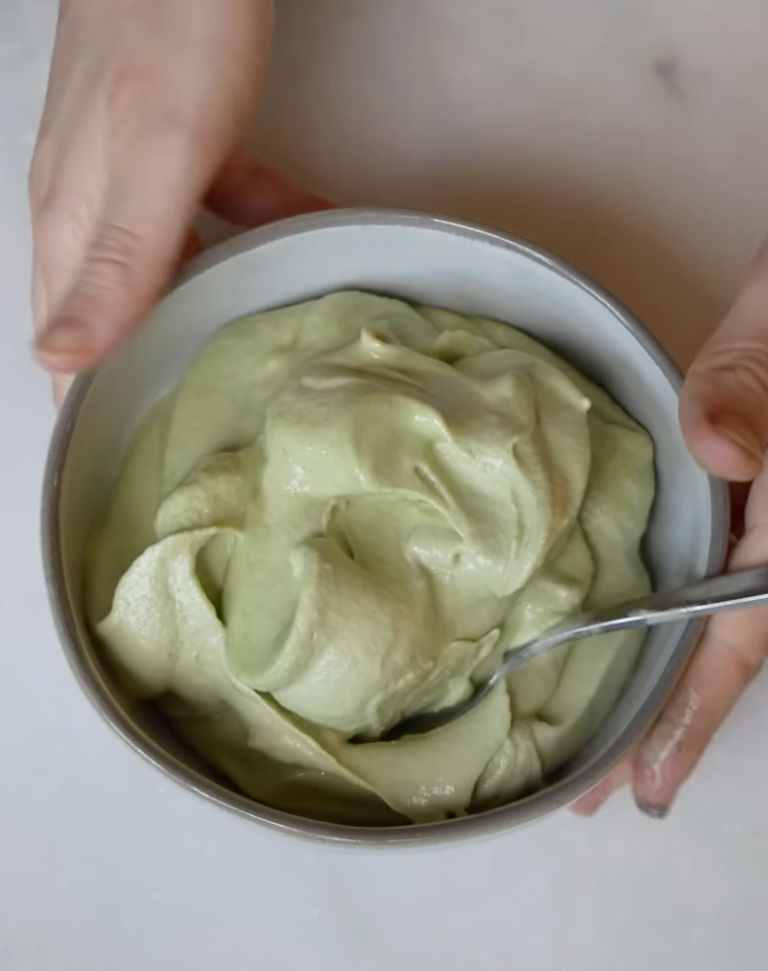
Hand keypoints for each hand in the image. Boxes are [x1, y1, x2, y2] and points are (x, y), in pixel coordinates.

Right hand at [30, 0, 330, 405]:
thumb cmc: (164, 30)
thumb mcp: (149, 163)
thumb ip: (114, 264)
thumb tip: (57, 359)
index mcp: (74, 227)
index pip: (68, 342)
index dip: (90, 405)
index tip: (126, 462)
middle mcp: (95, 208)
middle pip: (119, 313)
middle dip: (153, 369)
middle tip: (205, 421)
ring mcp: (139, 173)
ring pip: (173, 266)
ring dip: (214, 304)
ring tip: (262, 346)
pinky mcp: (182, 140)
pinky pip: (221, 204)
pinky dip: (263, 226)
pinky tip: (313, 234)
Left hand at [573, 252, 767, 818]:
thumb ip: (750, 394)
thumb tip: (724, 450)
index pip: (739, 638)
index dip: (694, 715)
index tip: (649, 785)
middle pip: (721, 654)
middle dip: (661, 725)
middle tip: (594, 790)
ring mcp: (757, 531)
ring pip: (712, 629)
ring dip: (658, 686)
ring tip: (597, 742)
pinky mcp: (738, 510)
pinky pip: (703, 588)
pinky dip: (661, 630)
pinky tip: (621, 648)